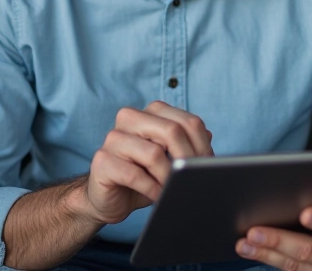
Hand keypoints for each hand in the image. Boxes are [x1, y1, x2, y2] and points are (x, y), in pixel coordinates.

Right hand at [82, 101, 213, 224]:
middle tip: (191, 179)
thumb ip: (188, 146)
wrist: (109, 199)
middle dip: (187, 160)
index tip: (206, 167)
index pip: (187, 121)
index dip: (202, 146)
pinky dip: (151, 189)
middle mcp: (129, 118)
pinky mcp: (102, 160)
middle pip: (171, 131)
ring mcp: (113, 138)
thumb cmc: (144, 177)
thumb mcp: (171, 160)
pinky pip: (134, 175)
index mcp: (150, 113)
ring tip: (172, 189)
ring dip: (168, 177)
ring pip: (153, 154)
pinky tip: (157, 196)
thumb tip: (210, 137)